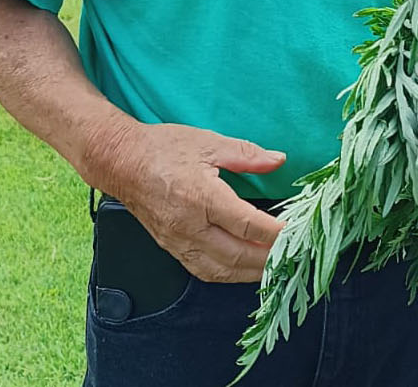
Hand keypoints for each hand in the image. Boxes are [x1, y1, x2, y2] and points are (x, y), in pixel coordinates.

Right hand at [94, 120, 288, 283]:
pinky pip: (204, 270)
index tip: (297, 232)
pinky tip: (244, 268)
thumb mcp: (208, 142)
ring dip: (252, 272)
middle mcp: (189, 225)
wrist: (120, 162)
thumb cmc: (162, 148)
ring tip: (275, 265)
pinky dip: (229, 274)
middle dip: (270, 258)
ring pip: (222, 270)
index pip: (248, 224)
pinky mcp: (171, 247)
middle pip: (238, 254)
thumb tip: (277, 160)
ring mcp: (178, 241)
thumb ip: (246, 154)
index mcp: (201, 196)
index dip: (276, 232)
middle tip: (294, 253)